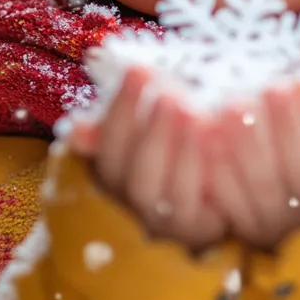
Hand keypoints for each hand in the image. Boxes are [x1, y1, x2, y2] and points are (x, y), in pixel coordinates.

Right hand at [67, 67, 226, 250]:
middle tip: (171, 96)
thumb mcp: (147, 120)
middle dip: (153, 134)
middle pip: (138, 178)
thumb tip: (75, 130)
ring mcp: (171, 222)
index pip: (109, 149)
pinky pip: (210, 210)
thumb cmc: (177, 134)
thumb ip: (119, 120)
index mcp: (115, 172)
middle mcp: (137, 202)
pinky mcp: (207, 229)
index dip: (122, 110)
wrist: (224, 174)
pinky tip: (223, 139)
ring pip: (172, 197)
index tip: (138, 70)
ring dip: (184, 153)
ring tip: (199, 114)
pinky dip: (214, 174)